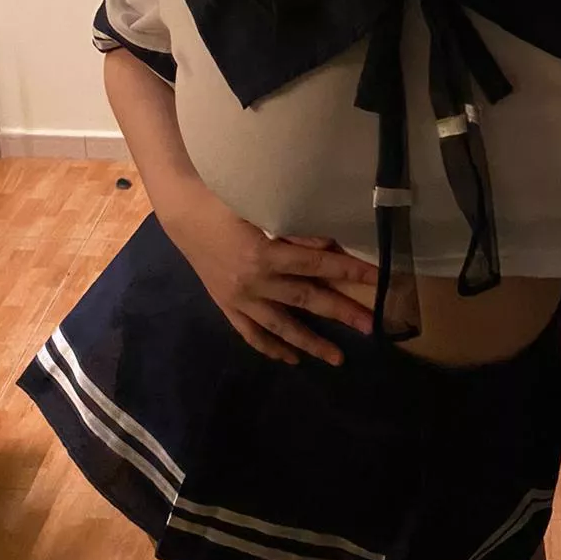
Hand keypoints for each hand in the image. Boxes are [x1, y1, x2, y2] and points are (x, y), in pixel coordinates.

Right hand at [157, 181, 377, 366]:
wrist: (182, 214)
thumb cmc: (224, 201)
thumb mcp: (259, 207)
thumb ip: (294, 229)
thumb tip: (328, 246)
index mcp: (264, 254)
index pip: (317, 266)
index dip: (349, 271)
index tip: (377, 279)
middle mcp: (254, 282)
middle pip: (305, 300)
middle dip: (341, 313)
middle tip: (370, 327)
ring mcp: (239, 298)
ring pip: (280, 326)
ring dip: (309, 343)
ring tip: (337, 358)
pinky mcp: (226, 305)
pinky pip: (250, 333)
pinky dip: (270, 347)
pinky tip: (289, 358)